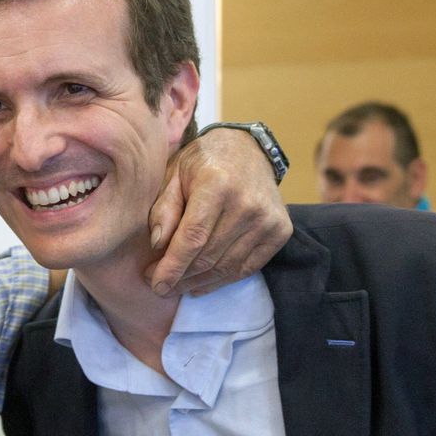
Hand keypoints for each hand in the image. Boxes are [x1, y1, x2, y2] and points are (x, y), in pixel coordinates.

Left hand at [144, 127, 290, 296]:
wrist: (247, 148)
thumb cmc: (202, 162)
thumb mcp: (173, 175)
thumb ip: (164, 209)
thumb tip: (158, 246)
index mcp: (217, 185)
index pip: (193, 238)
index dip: (172, 267)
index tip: (155, 284)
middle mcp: (247, 204)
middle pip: (208, 257)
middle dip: (179, 277)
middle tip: (159, 285)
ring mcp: (268, 219)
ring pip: (226, 267)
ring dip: (198, 282)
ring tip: (177, 286)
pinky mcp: (280, 231)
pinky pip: (247, 268)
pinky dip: (222, 281)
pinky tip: (200, 285)